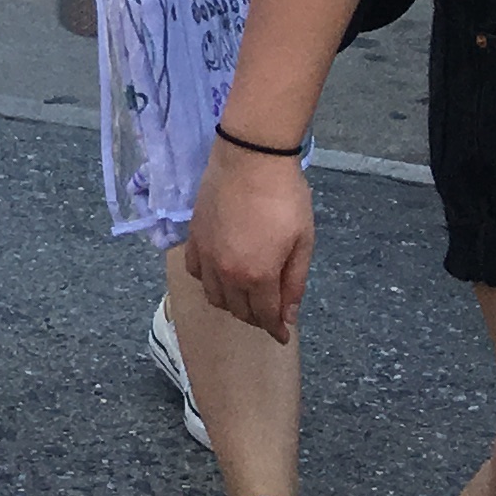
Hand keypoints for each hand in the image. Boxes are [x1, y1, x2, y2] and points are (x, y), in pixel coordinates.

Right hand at [186, 147, 313, 343]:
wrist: (250, 159)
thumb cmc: (286, 199)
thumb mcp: (302, 243)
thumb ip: (294, 282)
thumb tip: (287, 315)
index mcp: (258, 275)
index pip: (265, 316)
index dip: (276, 329)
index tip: (283, 336)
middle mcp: (227, 272)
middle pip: (238, 310)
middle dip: (256, 317)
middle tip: (270, 313)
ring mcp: (206, 256)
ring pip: (213, 296)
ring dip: (231, 303)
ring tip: (246, 296)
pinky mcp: (193, 239)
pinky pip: (195, 273)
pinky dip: (208, 282)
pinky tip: (221, 274)